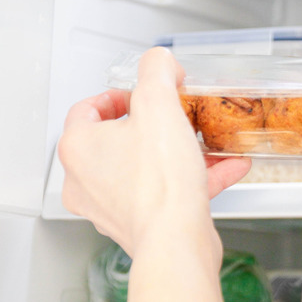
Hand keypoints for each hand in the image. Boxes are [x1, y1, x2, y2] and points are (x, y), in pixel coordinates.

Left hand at [58, 47, 250, 256]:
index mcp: (78, 147)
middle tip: (173, 116)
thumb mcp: (160, 105)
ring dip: (176, 151)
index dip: (119, 95)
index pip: (88, 108)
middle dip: (152, 124)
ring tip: (204, 142)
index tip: (143, 93)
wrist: (176, 242)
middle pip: (116, 138)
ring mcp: (108, 206)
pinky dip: (189, 178)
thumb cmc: (159, 184)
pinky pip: (162, 192)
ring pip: (142, 167)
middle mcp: (84, 179)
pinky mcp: (135, 224)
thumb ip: (157, 71)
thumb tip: (158, 60)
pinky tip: (224, 168)